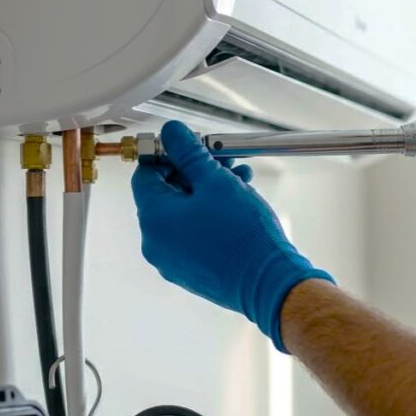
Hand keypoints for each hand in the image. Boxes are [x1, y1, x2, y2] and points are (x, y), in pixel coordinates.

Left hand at [131, 121, 334, 351]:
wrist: (269, 283)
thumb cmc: (243, 237)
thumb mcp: (216, 182)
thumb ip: (189, 153)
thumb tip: (172, 133)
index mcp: (154, 220)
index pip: (145, 175)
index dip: (167, 154)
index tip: (189, 146)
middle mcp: (156, 243)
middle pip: (165, 193)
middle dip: (194, 171)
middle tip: (220, 159)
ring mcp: (172, 260)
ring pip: (182, 213)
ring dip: (206, 191)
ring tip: (238, 178)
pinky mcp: (191, 271)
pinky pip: (192, 234)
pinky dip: (208, 215)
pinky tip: (236, 203)